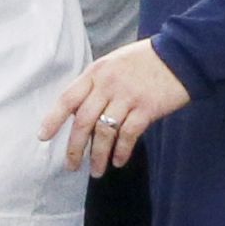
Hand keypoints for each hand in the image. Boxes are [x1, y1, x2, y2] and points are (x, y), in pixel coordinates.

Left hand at [38, 38, 190, 176]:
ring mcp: (127, 96)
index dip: (53, 119)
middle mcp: (108, 84)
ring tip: (96, 171)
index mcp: (97, 72)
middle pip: (83, 121)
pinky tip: (118, 161)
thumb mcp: (115, 63)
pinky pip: (128, 135)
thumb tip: (80, 110)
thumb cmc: (146, 60)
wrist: (181, 54)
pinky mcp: (146, 108)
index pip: (68, 98)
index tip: (43, 137)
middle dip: (75, 147)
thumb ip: (97, 83)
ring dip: (98, 155)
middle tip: (71, 166)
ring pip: (104, 132)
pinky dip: (121, 151)